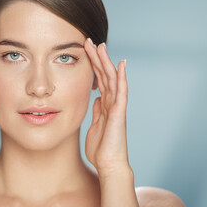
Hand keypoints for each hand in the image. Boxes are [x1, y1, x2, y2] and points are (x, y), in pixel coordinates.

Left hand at [84, 39, 129, 175]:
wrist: (109, 164)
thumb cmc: (101, 148)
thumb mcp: (95, 125)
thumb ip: (97, 111)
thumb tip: (96, 98)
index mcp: (104, 105)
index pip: (99, 80)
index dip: (93, 65)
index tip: (85, 51)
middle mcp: (112, 103)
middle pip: (104, 75)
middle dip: (97, 58)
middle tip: (90, 41)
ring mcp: (117, 107)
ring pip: (112, 79)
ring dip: (106, 62)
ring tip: (101, 46)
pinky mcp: (119, 113)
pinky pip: (121, 92)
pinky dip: (121, 78)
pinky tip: (121, 64)